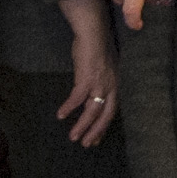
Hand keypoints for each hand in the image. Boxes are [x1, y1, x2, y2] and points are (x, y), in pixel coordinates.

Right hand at [56, 14, 117, 146]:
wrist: (93, 33)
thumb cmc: (96, 48)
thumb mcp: (104, 69)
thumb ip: (101, 82)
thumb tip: (92, 93)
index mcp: (115, 85)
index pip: (111, 111)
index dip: (103, 126)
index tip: (97, 138)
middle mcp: (111, 87)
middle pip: (105, 115)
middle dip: (96, 132)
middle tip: (87, 144)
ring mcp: (99, 84)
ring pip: (92, 111)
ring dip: (82, 126)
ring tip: (73, 137)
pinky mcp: (86, 79)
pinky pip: (76, 99)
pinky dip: (68, 108)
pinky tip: (60, 114)